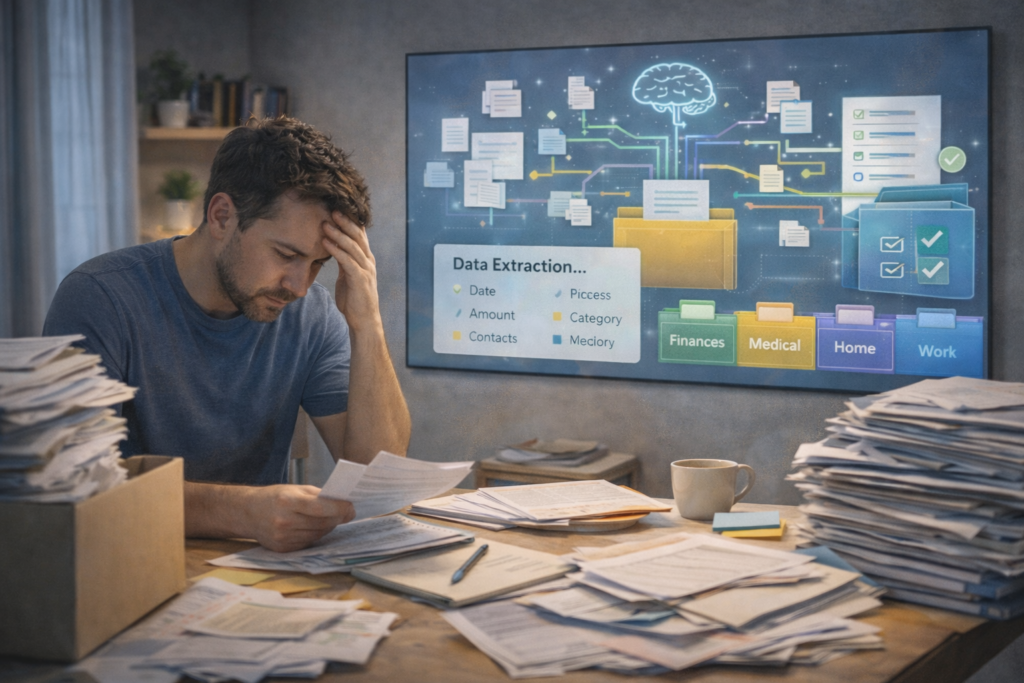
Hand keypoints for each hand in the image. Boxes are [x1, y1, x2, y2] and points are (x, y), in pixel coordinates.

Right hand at [243, 484, 354, 551]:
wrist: (248, 512)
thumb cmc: (275, 497)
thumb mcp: (295, 488)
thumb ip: (318, 495)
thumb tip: (343, 503)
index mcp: (288, 501)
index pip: (320, 507)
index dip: (339, 508)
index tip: (351, 507)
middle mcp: (284, 521)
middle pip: (322, 523)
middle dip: (337, 517)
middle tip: (346, 512)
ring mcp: (283, 537)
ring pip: (318, 534)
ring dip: (328, 526)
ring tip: (329, 517)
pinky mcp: (283, 549)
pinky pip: (309, 542)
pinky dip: (316, 534)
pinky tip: (314, 526)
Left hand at [321, 213, 381, 334]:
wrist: (364, 320)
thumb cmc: (354, 299)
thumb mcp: (348, 275)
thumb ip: (344, 261)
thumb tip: (333, 248)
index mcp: (366, 259)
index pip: (360, 235)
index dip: (350, 221)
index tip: (337, 209)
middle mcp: (368, 261)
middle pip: (358, 236)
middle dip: (345, 222)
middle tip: (332, 209)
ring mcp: (366, 270)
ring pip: (352, 246)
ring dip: (338, 234)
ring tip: (325, 224)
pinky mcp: (360, 279)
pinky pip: (347, 261)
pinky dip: (336, 250)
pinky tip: (326, 242)